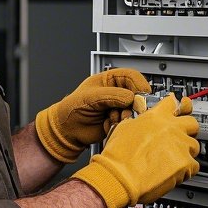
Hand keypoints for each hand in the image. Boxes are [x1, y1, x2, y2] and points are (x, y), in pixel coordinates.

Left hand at [35, 68, 150, 162]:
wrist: (66, 130)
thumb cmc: (71, 109)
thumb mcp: (90, 97)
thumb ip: (111, 95)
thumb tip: (131, 97)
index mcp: (110, 80)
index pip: (132, 77)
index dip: (139, 85)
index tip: (141, 96)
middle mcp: (116, 92)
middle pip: (137, 94)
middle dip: (133, 105)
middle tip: (126, 111)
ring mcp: (118, 107)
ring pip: (134, 110)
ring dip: (124, 116)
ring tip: (110, 118)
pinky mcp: (118, 121)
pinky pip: (128, 123)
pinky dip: (120, 125)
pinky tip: (108, 124)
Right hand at [72, 94, 199, 207]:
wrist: (119, 177)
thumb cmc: (118, 156)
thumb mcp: (123, 128)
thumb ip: (138, 122)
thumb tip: (140, 123)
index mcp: (155, 117)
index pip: (173, 103)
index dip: (177, 107)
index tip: (180, 109)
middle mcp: (171, 128)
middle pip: (192, 123)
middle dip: (188, 131)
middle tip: (179, 140)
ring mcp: (180, 145)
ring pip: (194, 146)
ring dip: (186, 153)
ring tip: (172, 161)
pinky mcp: (185, 163)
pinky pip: (194, 166)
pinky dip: (186, 171)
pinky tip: (174, 173)